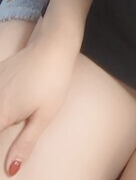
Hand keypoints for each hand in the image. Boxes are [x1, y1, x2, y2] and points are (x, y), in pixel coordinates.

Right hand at [0, 30, 78, 174]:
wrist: (54, 44)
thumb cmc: (54, 80)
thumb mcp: (44, 115)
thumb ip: (25, 143)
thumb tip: (11, 169)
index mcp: (1, 113)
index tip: (7, 144)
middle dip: (1, 125)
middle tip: (19, 120)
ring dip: (2, 115)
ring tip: (20, 108)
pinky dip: (1, 101)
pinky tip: (15, 98)